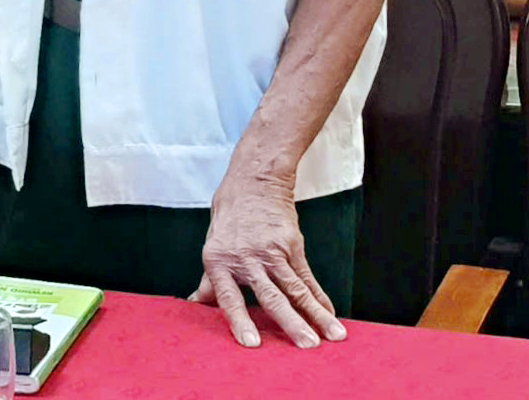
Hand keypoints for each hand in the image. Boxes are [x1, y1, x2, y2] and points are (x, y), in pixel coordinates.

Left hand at [188, 169, 345, 349]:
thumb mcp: (213, 244)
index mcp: (218, 260)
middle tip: (306, 346)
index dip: (238, 320)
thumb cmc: (229, 216)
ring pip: (295, 289)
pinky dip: (319, 298)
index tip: (251, 344)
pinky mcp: (291, 245)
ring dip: (315, 315)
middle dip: (290, 323)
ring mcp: (271, 252)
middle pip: (271, 296)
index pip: (227, 296)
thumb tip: (196, 304)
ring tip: (332, 336)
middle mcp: (245, 258)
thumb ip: (210, 279)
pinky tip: (330, 315)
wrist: (253, 181)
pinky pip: (306, 277)